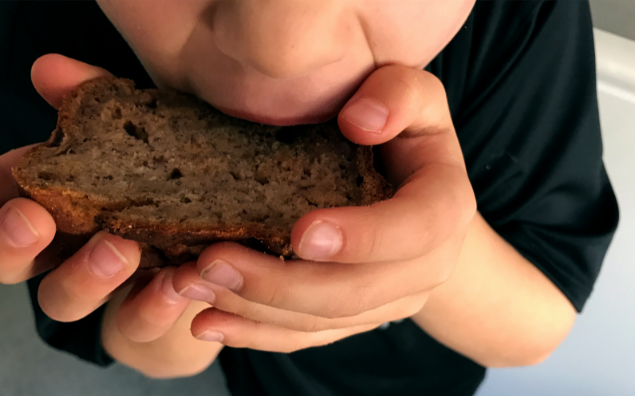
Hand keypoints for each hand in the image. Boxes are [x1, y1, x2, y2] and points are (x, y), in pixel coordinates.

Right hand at [0, 55, 213, 362]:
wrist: (224, 244)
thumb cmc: (171, 183)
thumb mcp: (139, 132)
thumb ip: (97, 99)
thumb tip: (52, 70)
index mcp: (58, 198)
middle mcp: (67, 248)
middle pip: (10, 260)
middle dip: (10, 242)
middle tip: (33, 219)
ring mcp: (103, 289)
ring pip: (63, 299)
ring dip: (84, 275)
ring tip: (120, 249)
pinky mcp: (146, 316)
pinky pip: (138, 322)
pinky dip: (153, 304)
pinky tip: (176, 282)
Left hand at [171, 65, 475, 351]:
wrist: (414, 185)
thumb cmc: (404, 129)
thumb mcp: (414, 94)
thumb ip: (399, 94)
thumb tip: (360, 122)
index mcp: (444, 207)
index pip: (417, 231)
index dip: (364, 238)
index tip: (302, 232)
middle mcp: (426, 266)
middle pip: (357, 293)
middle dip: (281, 285)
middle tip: (212, 261)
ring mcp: (389, 300)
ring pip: (323, 323)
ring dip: (255, 311)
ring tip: (190, 286)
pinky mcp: (354, 317)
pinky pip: (307, 337)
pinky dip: (256, 334)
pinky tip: (209, 323)